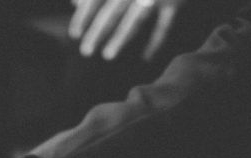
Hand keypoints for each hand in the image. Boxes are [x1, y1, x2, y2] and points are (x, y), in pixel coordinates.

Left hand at [68, 0, 186, 60]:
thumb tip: (75, 3)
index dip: (83, 15)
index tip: (74, 35)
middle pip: (112, 10)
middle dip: (97, 32)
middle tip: (85, 52)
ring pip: (136, 19)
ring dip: (121, 38)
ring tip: (107, 56)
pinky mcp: (175, 2)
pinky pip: (164, 26)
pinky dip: (155, 43)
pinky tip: (145, 58)